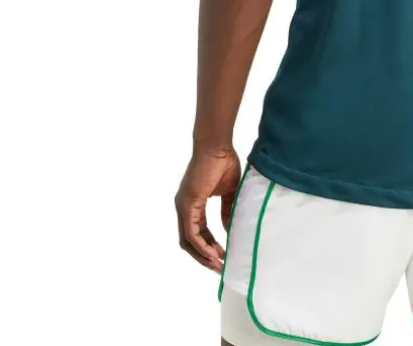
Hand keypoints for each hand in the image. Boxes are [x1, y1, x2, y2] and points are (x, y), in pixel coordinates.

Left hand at [175, 147, 240, 271]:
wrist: (217, 146)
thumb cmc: (223, 162)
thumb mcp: (228, 191)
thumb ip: (227, 210)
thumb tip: (229, 229)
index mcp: (192, 204)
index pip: (197, 233)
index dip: (209, 246)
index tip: (222, 256)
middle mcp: (183, 208)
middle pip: (189, 242)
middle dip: (204, 257)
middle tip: (219, 267)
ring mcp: (183, 206)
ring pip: (187, 241)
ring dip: (202, 255)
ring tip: (217, 264)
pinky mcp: (187, 204)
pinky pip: (191, 233)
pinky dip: (202, 245)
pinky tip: (213, 253)